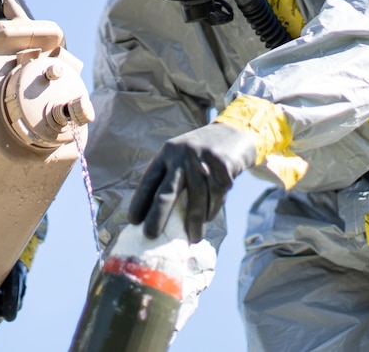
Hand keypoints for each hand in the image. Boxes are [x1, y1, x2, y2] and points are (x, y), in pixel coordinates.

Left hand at [128, 122, 257, 243]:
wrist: (235, 132)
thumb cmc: (201, 153)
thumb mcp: (181, 156)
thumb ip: (170, 177)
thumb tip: (157, 214)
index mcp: (167, 153)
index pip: (149, 180)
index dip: (140, 200)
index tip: (133, 221)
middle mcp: (182, 155)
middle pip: (167, 191)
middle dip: (158, 216)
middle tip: (151, 235)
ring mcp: (203, 159)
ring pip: (196, 199)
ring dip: (194, 222)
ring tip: (193, 237)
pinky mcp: (223, 165)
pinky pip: (216, 196)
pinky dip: (212, 210)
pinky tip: (209, 217)